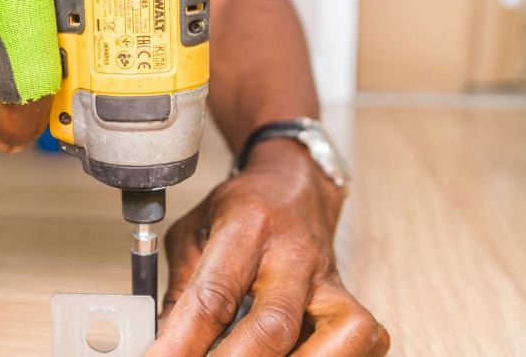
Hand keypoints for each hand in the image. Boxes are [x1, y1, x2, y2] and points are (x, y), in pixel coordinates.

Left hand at [150, 140, 388, 355]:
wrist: (293, 184)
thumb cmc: (242, 211)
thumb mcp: (193, 235)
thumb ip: (178, 292)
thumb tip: (162, 346)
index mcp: (247, 226)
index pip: (214, 295)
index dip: (184, 340)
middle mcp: (294, 253)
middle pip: (274, 323)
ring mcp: (329, 278)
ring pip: (339, 332)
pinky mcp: (351, 297)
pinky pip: (363, 337)